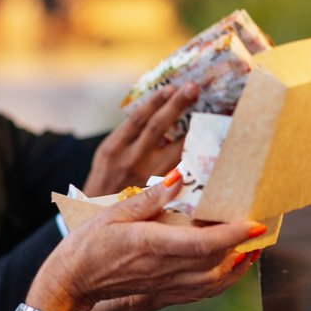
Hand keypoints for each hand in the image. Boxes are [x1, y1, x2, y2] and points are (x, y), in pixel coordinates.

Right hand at [28, 175, 261, 310]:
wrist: (70, 284)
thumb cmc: (86, 245)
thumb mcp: (112, 212)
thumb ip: (149, 196)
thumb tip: (181, 176)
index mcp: (151, 245)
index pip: (202, 243)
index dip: (233, 234)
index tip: (255, 222)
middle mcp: (163, 269)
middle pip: (216, 262)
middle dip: (244, 245)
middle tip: (262, 224)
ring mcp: (163, 286)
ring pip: (214, 281)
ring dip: (238, 266)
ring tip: (253, 246)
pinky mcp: (162, 295)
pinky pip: (202, 292)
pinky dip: (223, 281)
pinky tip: (231, 268)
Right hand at [82, 80, 203, 194]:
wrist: (101, 224)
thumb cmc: (106, 185)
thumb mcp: (107, 159)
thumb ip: (127, 139)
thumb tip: (157, 113)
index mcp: (112, 149)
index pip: (137, 118)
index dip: (155, 101)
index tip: (171, 86)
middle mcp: (129, 161)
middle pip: (156, 127)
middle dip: (176, 105)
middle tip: (194, 87)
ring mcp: (146, 178)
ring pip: (175, 149)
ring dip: (194, 129)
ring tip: (209, 111)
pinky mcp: (161, 193)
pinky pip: (182, 170)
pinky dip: (195, 155)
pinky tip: (209, 144)